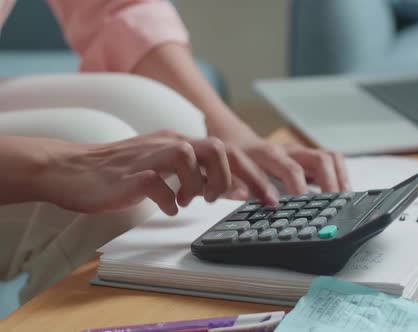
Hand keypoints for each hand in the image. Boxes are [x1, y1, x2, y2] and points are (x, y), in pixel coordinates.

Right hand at [37, 130, 233, 215]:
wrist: (71, 168)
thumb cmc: (120, 171)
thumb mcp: (164, 165)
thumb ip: (195, 172)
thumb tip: (231, 189)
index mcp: (178, 141)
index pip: (226, 149)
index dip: (252, 173)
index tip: (266, 197)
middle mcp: (168, 143)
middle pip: (217, 148)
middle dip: (234, 179)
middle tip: (234, 201)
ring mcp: (148, 157)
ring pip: (190, 158)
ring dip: (198, 187)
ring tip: (188, 201)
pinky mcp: (130, 175)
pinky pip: (158, 185)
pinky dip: (169, 201)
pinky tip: (167, 208)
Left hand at [220, 135, 349, 199]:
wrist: (237, 143)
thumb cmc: (235, 163)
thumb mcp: (230, 173)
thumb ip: (236, 186)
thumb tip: (243, 197)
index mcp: (267, 154)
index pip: (289, 168)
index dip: (299, 188)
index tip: (302, 207)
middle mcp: (288, 151)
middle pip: (319, 159)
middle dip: (329, 184)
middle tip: (332, 207)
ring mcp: (301, 152)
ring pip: (330, 158)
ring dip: (339, 180)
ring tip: (343, 201)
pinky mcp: (309, 157)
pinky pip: (332, 161)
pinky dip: (340, 177)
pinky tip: (341, 194)